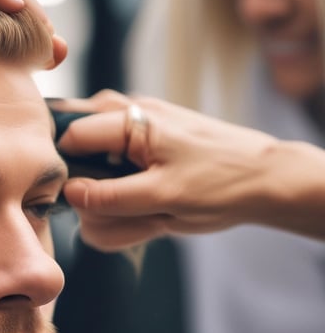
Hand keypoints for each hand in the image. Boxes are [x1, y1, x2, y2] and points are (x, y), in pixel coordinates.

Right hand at [52, 91, 283, 249]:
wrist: (268, 180)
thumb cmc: (222, 184)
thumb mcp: (163, 197)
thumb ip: (111, 195)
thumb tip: (69, 193)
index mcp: (133, 121)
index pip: (71, 134)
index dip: (63, 167)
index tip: (71, 199)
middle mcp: (132, 116)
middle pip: (77, 138)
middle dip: (85, 179)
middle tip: (108, 210)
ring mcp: (141, 130)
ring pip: (95, 155)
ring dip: (106, 191)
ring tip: (139, 216)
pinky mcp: (150, 147)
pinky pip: (116, 164)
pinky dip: (123, 193)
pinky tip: (146, 214)